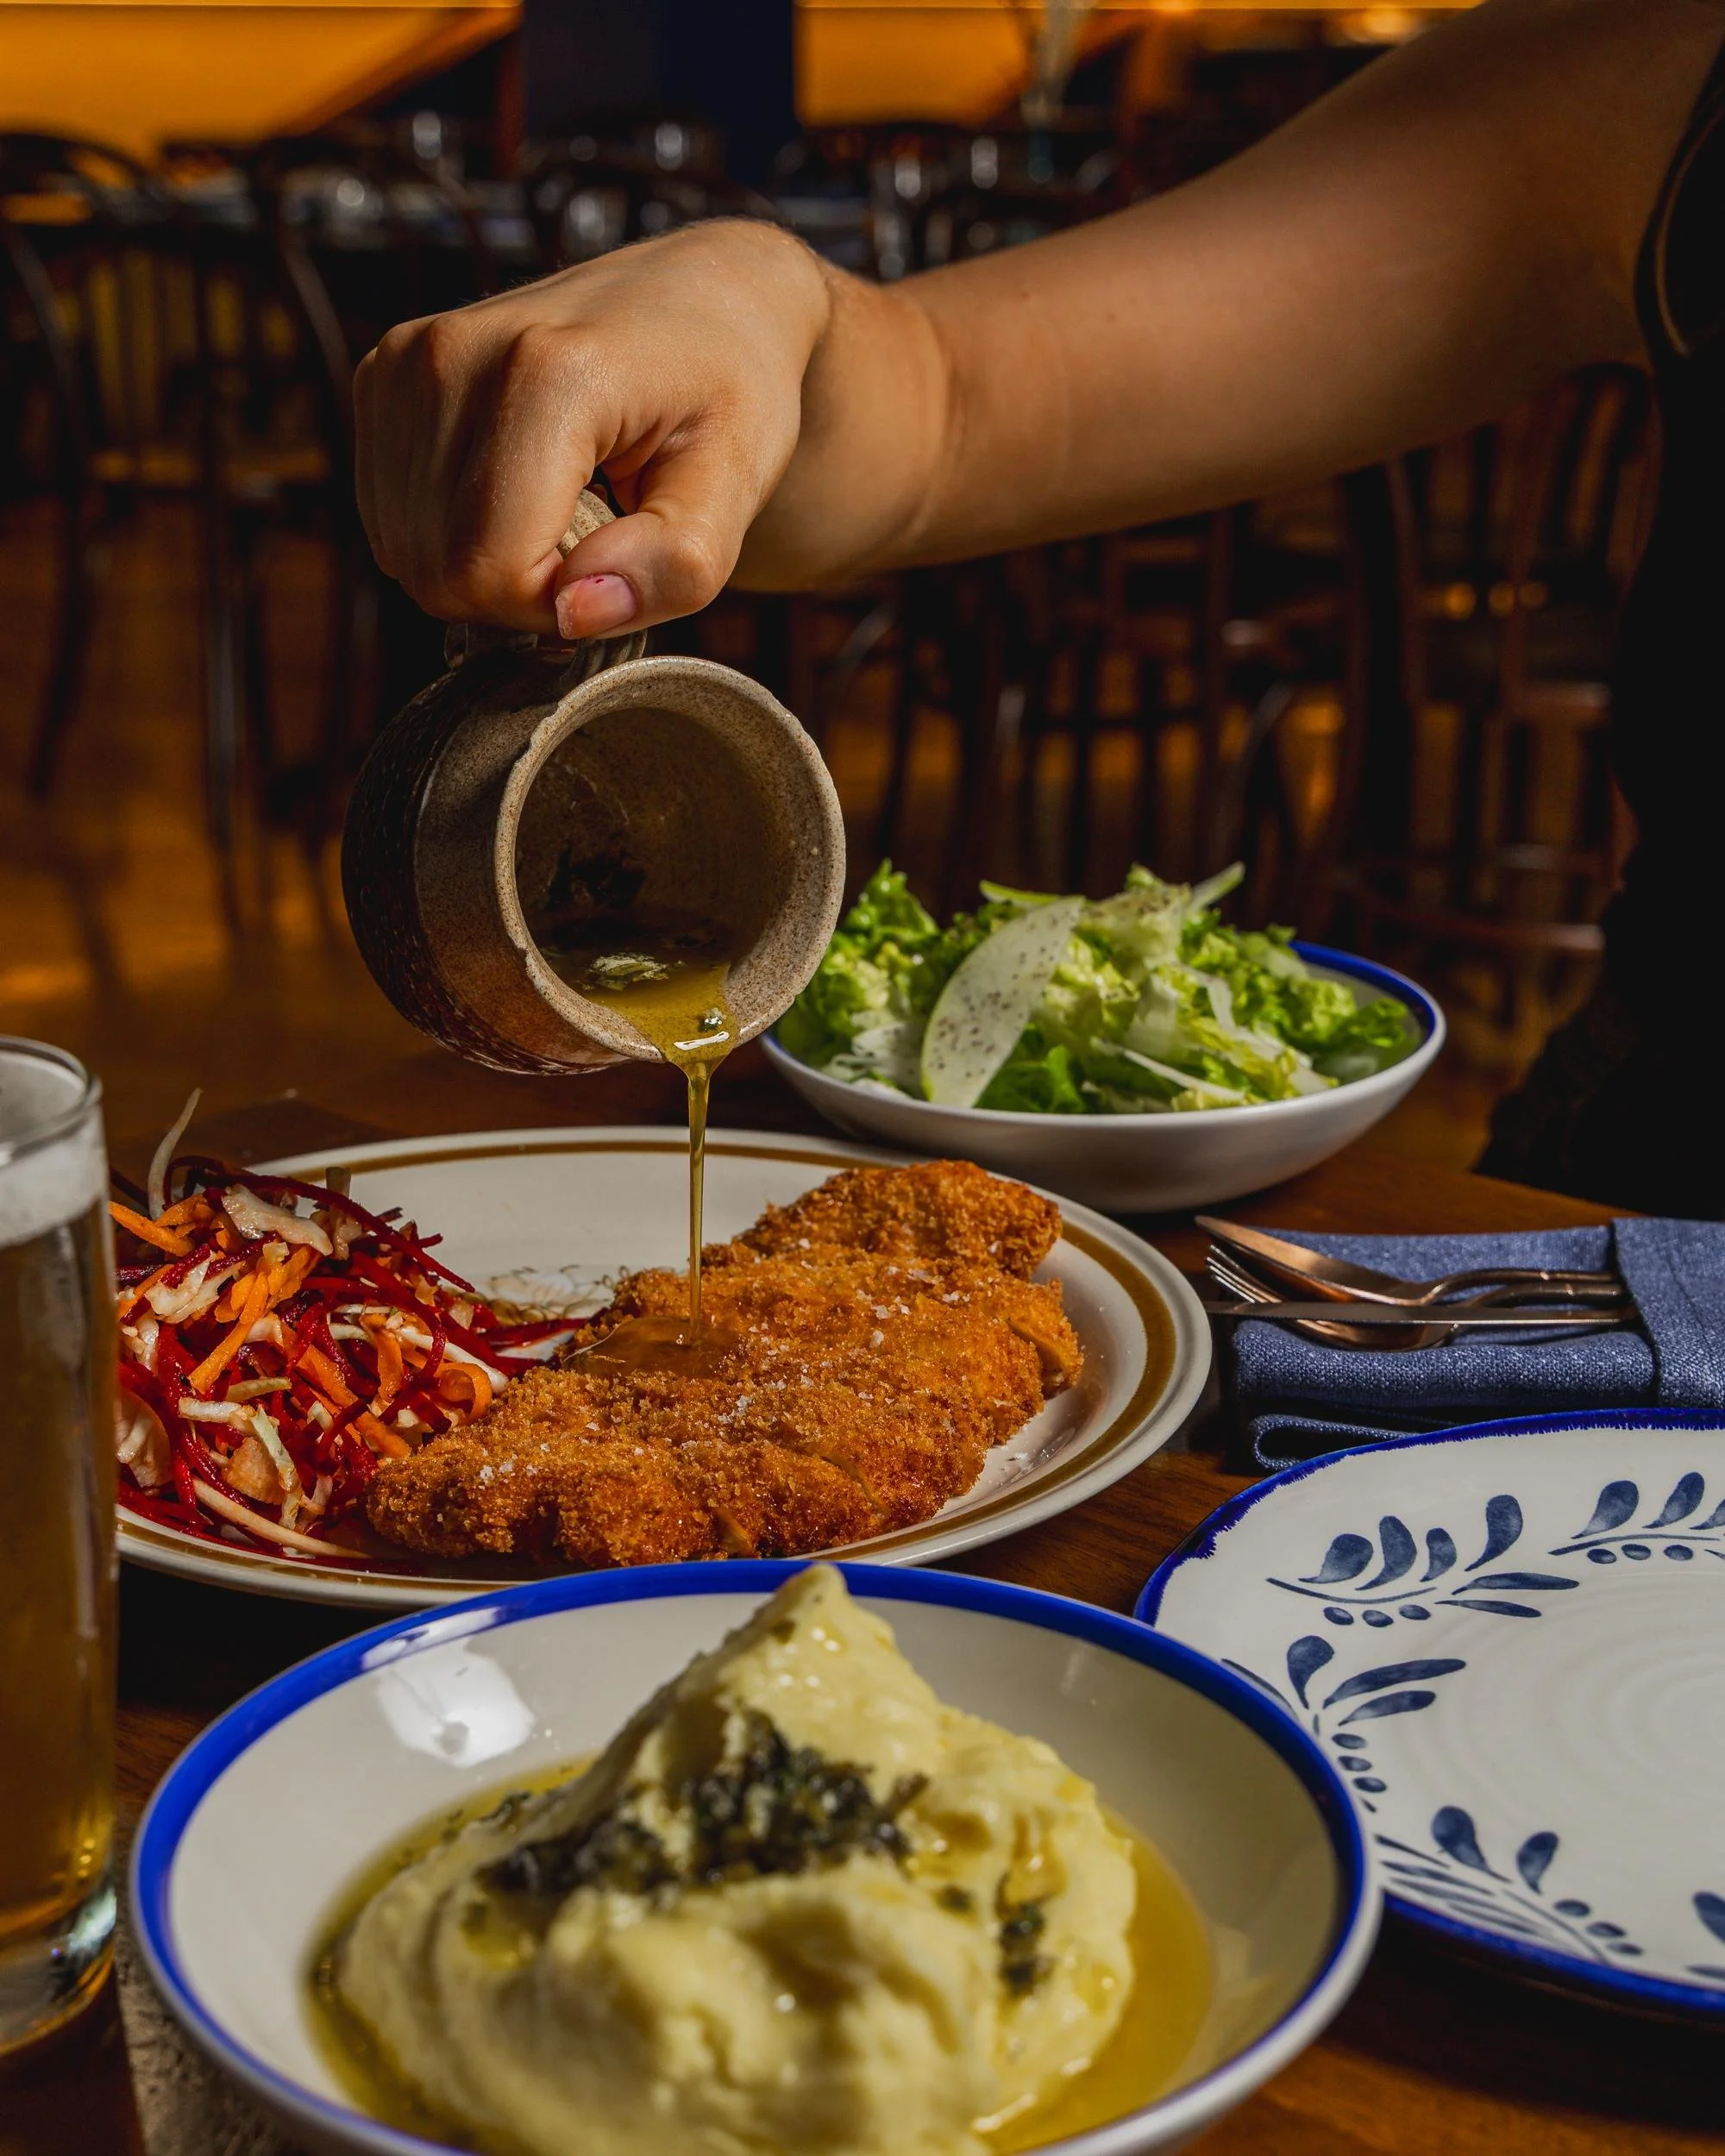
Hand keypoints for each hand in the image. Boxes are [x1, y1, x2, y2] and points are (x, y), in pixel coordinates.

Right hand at [353, 220, 831, 636]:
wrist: (701, 298)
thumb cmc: (728, 386)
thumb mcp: (738, 482)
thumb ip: (673, 565)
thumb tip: (575, 614)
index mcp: (547, 374)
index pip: (489, 569)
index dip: (557, 603)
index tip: (619, 556)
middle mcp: (453, 355)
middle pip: (438, 570)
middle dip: (522, 588)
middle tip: (598, 532)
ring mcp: (406, 361)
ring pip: (407, 552)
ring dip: (488, 558)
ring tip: (563, 499)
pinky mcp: (383, 375)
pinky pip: (393, 519)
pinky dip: (456, 527)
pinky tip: (516, 483)